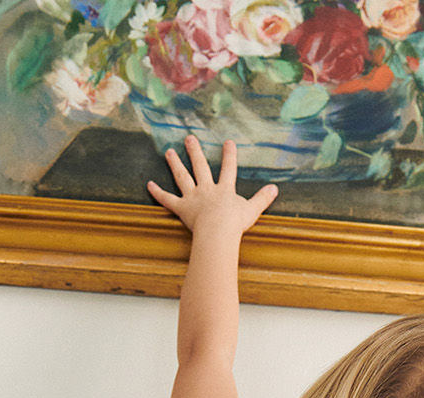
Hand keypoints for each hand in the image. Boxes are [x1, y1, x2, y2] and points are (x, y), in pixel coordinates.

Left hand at [146, 136, 278, 234]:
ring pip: (182, 177)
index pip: (228, 169)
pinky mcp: (182, 209)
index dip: (229, 155)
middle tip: (189, 138)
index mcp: (224, 189)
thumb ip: (262, 199)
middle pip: (200, 167)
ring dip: (175, 163)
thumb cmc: (234, 224)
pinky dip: (157, 193)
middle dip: (195, 151)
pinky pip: (167, 200)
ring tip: (169, 152)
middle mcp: (206, 189)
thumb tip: (275, 189)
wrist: (218, 232)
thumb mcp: (252, 210)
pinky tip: (148, 184)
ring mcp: (193, 197)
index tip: (228, 142)